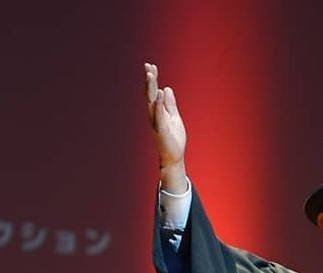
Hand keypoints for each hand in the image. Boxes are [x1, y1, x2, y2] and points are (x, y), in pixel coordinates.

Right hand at [144, 62, 186, 190]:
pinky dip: (158, 103)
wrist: (174, 157)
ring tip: (150, 74)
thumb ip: (170, 104)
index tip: (151, 66)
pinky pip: (159, 114)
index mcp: (158, 111)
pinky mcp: (161, 129)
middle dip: (149, 80)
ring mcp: (157, 121)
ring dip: (150, 88)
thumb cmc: (173, 138)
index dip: (152, 80)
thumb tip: (166, 89)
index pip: (153, 92)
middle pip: (150, 94)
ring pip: (152, 102)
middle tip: (148, 66)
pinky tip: (158, 93)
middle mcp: (154, 114)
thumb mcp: (174, 117)